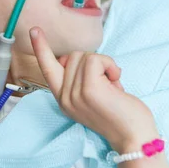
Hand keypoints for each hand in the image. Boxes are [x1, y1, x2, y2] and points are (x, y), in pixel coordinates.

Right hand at [30, 27, 157, 150]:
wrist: (134, 137)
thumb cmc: (120, 114)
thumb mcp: (93, 96)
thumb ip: (81, 80)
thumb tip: (82, 59)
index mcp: (64, 99)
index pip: (47, 69)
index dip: (40, 48)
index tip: (34, 30)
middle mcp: (65, 98)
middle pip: (73, 56)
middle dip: (94, 62)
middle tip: (108, 84)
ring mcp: (74, 94)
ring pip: (85, 56)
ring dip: (104, 65)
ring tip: (112, 86)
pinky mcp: (88, 90)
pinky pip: (96, 59)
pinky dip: (110, 65)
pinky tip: (116, 81)